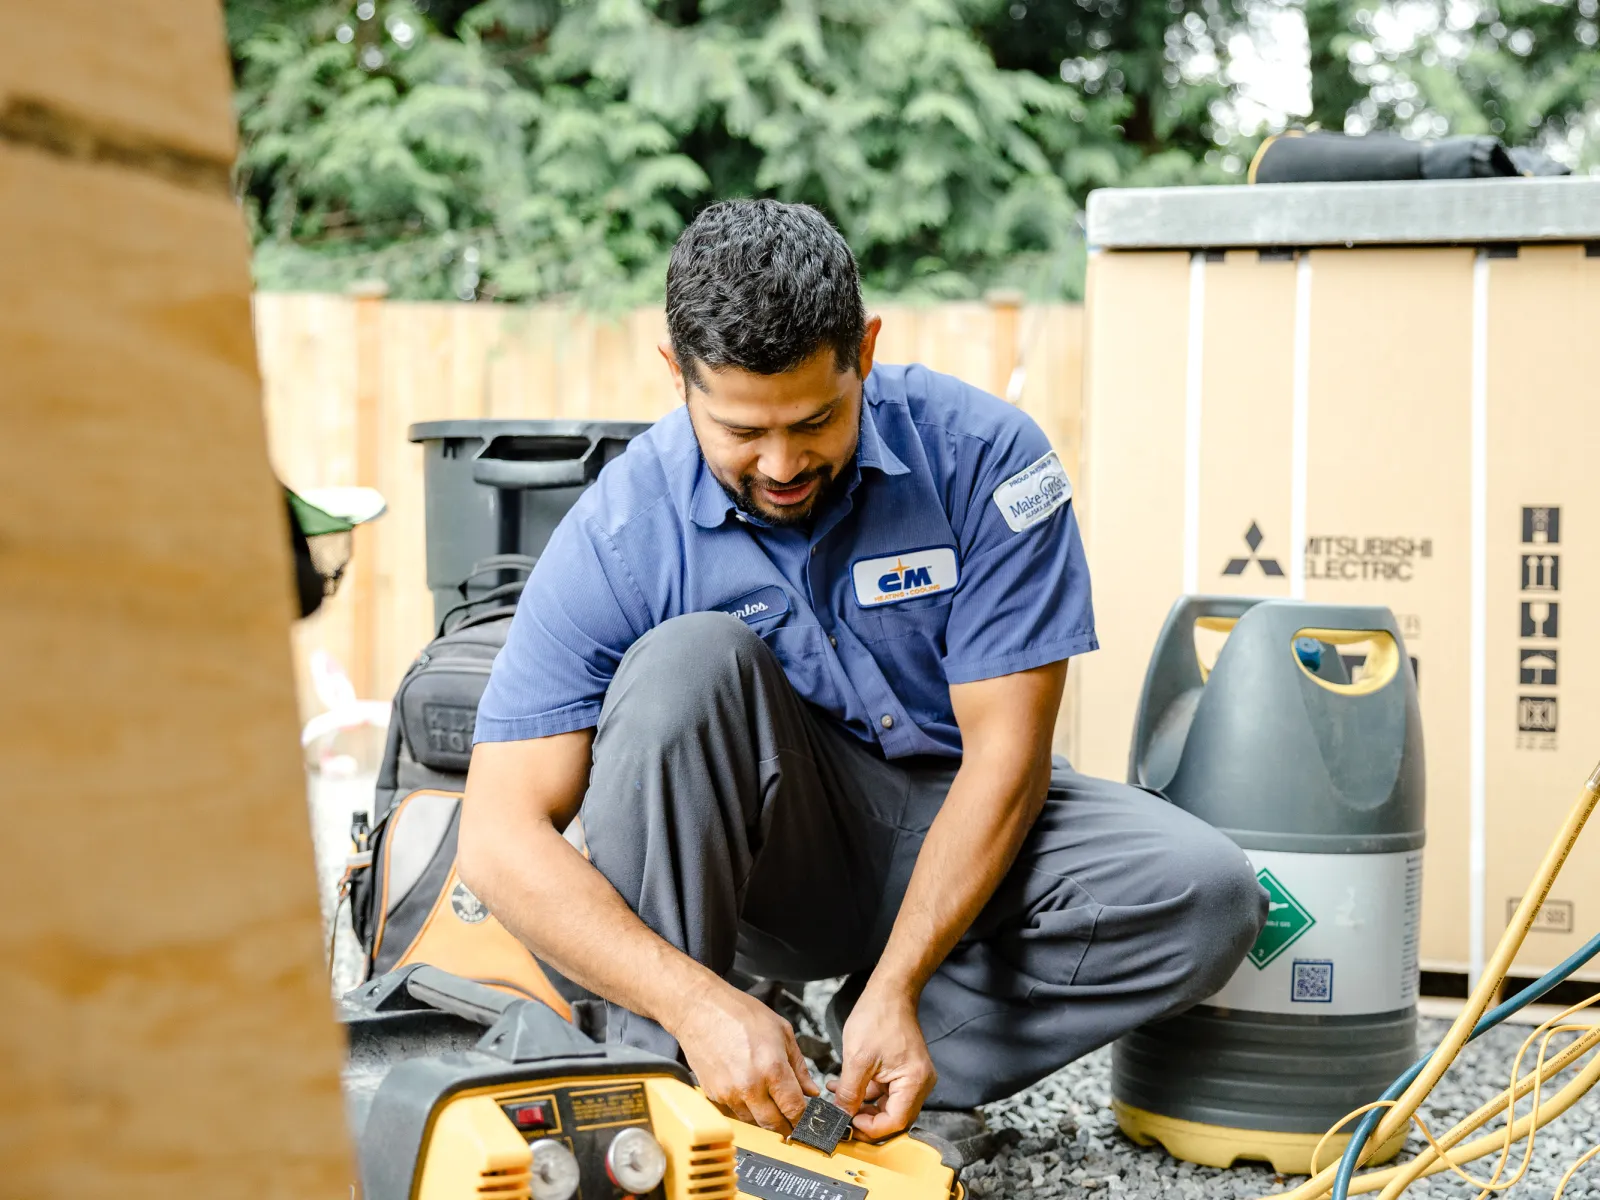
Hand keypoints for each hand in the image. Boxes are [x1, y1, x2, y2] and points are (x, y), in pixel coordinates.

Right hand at [669, 977, 819, 1133]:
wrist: (701, 1009)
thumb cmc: (740, 1013)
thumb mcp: (782, 1031)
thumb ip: (799, 1066)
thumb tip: (811, 1090)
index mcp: (772, 1068)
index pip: (794, 1109)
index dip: (804, 1117)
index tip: (806, 1117)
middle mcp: (750, 1086)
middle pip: (774, 1124)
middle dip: (786, 1124)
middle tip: (792, 1118)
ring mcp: (729, 1094)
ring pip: (754, 1122)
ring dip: (764, 1117)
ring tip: (769, 1099)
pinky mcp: (714, 1095)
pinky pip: (735, 1112)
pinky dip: (745, 1108)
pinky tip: (747, 1090)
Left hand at [827, 981, 936, 1139]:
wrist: (889, 992)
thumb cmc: (879, 1016)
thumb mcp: (857, 1059)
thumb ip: (849, 1093)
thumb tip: (840, 1117)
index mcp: (915, 1082)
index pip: (895, 1122)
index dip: (870, 1128)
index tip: (848, 1124)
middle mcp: (920, 1083)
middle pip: (893, 1118)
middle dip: (866, 1119)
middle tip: (841, 1118)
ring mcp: (913, 1078)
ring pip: (887, 1107)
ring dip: (862, 1105)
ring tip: (837, 1099)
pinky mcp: (904, 1072)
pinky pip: (886, 1092)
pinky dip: (865, 1092)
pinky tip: (844, 1086)